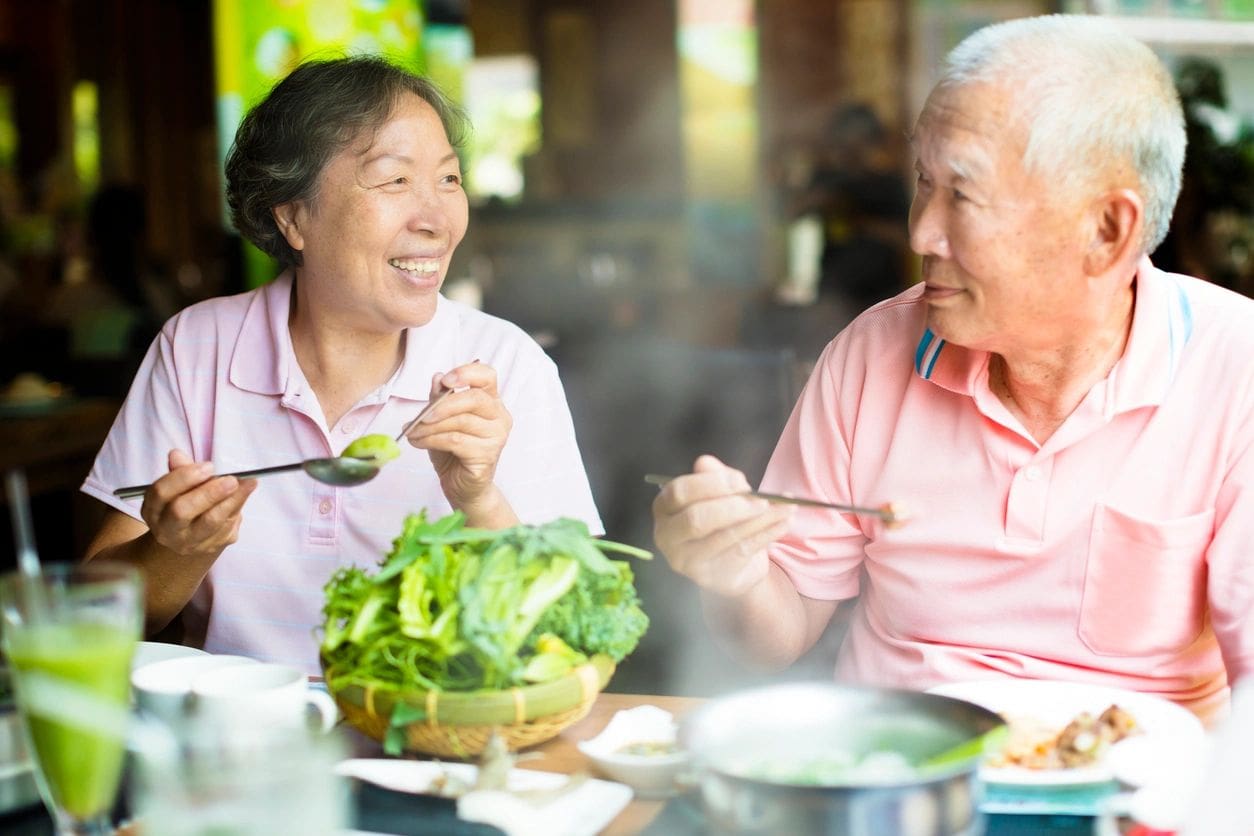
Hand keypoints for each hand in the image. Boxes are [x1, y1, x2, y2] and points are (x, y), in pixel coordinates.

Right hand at [140, 450, 257, 559]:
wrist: (189, 537)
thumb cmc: (185, 501)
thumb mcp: (178, 486)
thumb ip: (180, 470)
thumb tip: (177, 455)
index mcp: (153, 508)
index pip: (161, 492)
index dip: (184, 477)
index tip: (209, 466)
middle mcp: (166, 529)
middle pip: (182, 511)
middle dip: (209, 493)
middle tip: (231, 479)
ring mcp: (188, 542)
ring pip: (210, 522)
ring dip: (231, 500)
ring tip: (248, 483)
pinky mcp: (211, 547)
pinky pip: (226, 528)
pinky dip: (238, 508)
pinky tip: (246, 494)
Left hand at [404, 361, 511, 514]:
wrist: (462, 486)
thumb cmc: (454, 451)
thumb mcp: (441, 419)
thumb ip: (439, 398)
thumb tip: (436, 377)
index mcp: (491, 401)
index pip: (487, 376)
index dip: (466, 373)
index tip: (444, 381)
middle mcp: (499, 417)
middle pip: (475, 398)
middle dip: (443, 405)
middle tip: (421, 416)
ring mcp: (497, 437)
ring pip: (461, 422)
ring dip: (430, 426)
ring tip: (413, 432)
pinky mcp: (487, 455)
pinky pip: (456, 441)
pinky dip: (432, 440)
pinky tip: (419, 442)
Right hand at [652, 454, 792, 597]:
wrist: (728, 566)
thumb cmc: (718, 520)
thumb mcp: (717, 494)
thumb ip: (712, 477)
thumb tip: (704, 462)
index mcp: (664, 508)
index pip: (679, 492)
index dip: (711, 484)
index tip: (741, 481)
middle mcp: (668, 536)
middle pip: (696, 519)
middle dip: (733, 507)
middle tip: (762, 500)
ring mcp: (687, 561)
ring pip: (725, 537)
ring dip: (760, 520)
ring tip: (786, 508)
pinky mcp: (711, 577)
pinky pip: (743, 551)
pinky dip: (767, 534)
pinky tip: (784, 522)